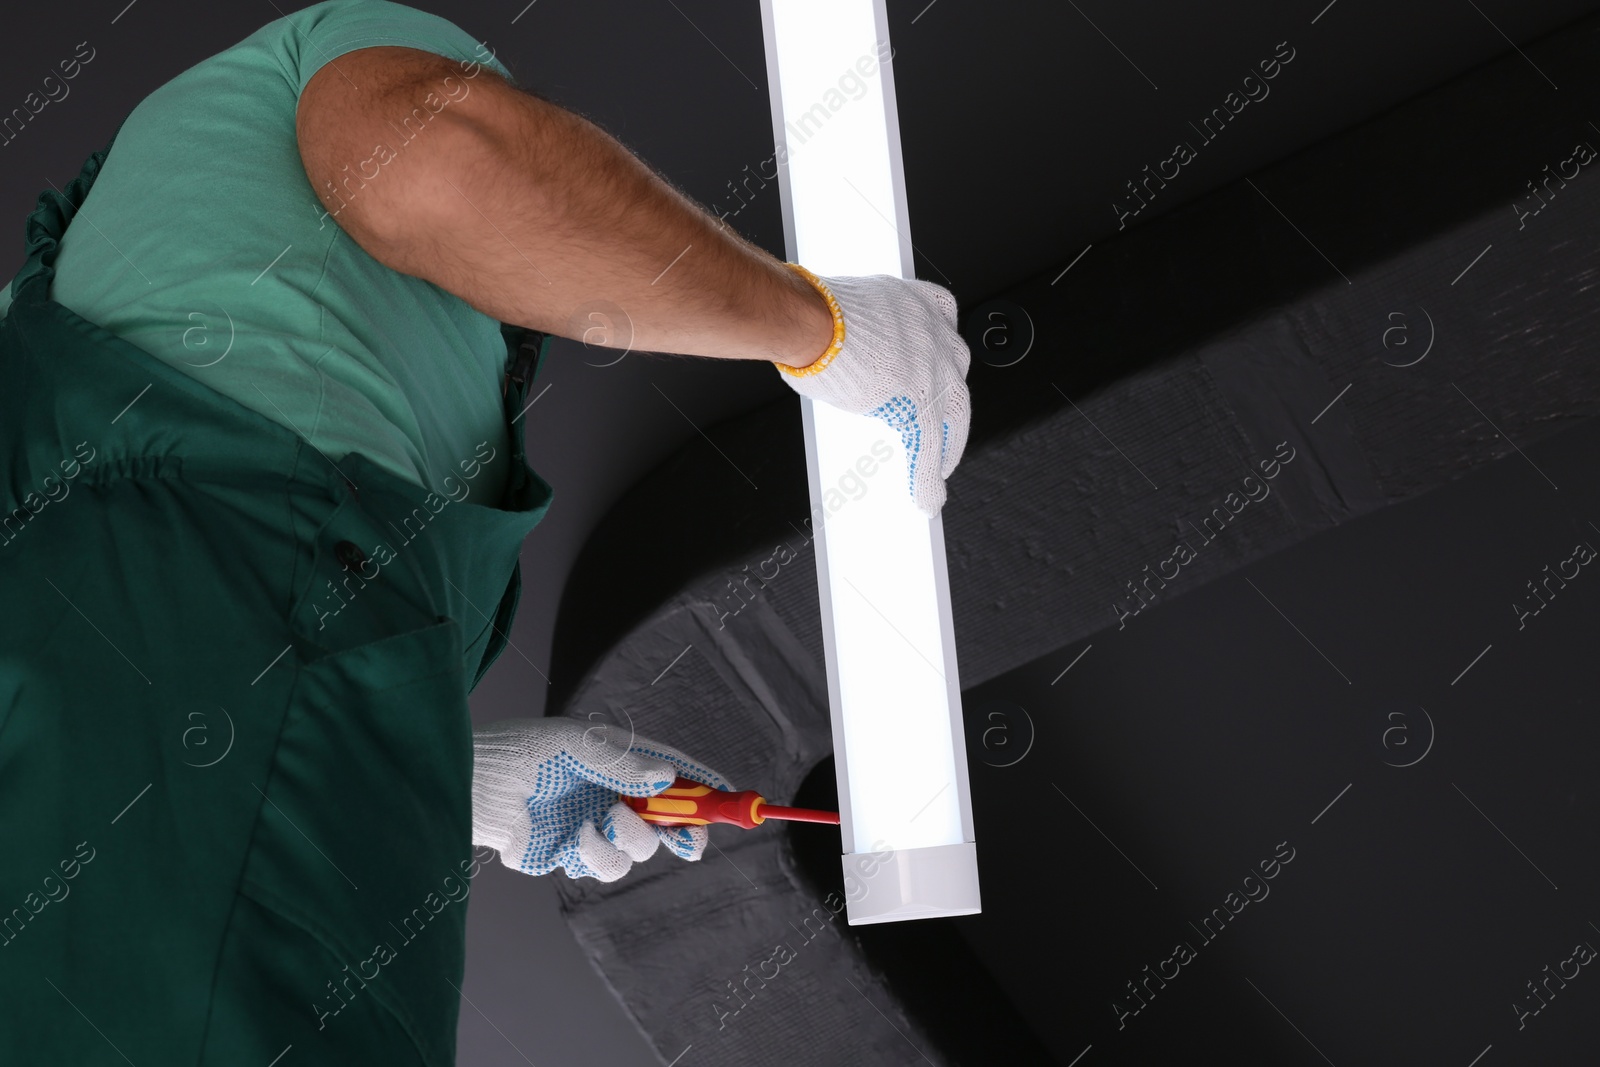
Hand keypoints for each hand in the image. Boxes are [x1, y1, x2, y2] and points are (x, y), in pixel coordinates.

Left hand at [471, 717, 730, 882]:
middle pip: (665, 819)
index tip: (727, 792)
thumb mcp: (575, 746)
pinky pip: (601, 866)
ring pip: (637, 850)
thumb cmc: (518, 751)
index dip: (700, 782)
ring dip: (629, 841)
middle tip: (690, 839)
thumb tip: (668, 778)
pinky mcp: (569, 855)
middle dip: (684, 830)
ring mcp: (591, 826)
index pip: (669, 770)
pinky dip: (595, 855)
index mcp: (615, 761)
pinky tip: (575, 839)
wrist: (470, 786)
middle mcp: (608, 794)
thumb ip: (622, 764)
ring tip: (601, 824)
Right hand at [774, 268, 972, 515]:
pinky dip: (926, 477)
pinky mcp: (921, 405)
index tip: (940, 372)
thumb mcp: (853, 309)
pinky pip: (929, 447)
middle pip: (956, 378)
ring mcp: (934, 371)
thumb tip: (837, 345)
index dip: (941, 360)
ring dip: (948, 446)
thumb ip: (864, 330)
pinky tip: (925, 498)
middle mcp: (936, 335)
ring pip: (952, 417)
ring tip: (941, 468)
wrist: (813, 322)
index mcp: (920, 304)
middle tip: (945, 426)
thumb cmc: (817, 311)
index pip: (943, 336)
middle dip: (951, 405)